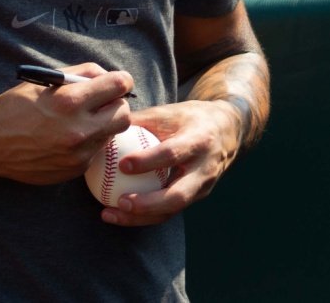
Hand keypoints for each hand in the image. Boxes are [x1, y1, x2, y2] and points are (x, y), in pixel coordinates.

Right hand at [0, 63, 132, 186]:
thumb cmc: (15, 106)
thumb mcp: (45, 81)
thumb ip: (81, 74)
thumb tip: (108, 76)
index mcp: (70, 101)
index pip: (119, 86)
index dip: (121, 81)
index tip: (118, 82)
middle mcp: (78, 130)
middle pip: (124, 115)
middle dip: (117, 105)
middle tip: (103, 103)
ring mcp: (78, 153)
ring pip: (111, 135)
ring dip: (103, 125)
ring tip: (80, 121)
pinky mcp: (75, 169)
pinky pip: (95, 151)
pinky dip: (89, 143)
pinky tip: (67, 139)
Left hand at [98, 99, 243, 226]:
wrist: (227, 130)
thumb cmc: (189, 118)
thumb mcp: (169, 112)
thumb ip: (139, 120)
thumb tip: (103, 126)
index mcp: (198, 141)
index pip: (172, 154)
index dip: (147, 161)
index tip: (122, 164)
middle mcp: (204, 169)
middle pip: (178, 195)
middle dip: (148, 204)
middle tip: (119, 202)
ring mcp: (202, 187)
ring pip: (172, 210)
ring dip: (140, 217)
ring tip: (109, 214)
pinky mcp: (196, 198)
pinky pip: (169, 212)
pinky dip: (143, 216)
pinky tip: (118, 214)